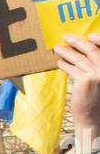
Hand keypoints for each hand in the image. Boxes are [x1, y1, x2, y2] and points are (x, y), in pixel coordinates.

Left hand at [54, 34, 99, 153]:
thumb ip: (95, 67)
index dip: (98, 39)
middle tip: (66, 37)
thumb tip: (83, 52)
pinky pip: (72, 69)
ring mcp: (97, 74)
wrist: (93, 118)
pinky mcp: (85, 81)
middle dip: (77, 42)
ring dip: (67, 52)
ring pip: (79, 59)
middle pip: (91, 50)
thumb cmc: (97, 99)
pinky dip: (65, 65)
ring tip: (57, 49)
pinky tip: (59, 62)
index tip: (88, 35)